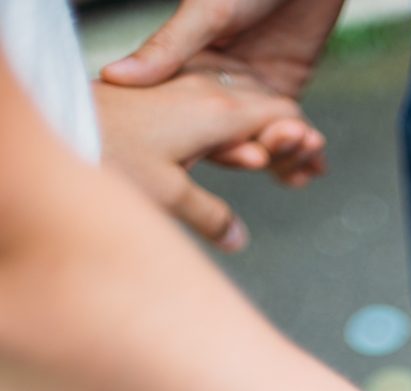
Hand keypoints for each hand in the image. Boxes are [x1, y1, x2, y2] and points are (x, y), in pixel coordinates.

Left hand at [94, 64, 319, 248]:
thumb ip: (210, 216)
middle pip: (265, 109)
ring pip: (238, 110)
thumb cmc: (107, 154)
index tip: (316, 170)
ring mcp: (182, 93)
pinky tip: (235, 155)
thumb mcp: (166, 195)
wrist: (58, 119)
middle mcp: (205, 94)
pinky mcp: (162, 101)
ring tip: (278, 167)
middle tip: (308, 172)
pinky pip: (211, 114)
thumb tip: (237, 240)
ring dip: (261, 138)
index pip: (281, 115)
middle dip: (289, 139)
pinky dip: (231, 135)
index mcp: (218, 113)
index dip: (304, 141)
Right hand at [102, 0, 342, 180]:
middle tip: (288, 138)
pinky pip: (290, 136)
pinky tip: (316, 167)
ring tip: (308, 142)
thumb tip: (114, 77)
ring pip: (265, 144)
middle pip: (235, 144)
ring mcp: (252, 96)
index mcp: (188, 71)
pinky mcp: (284, 95)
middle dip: (264, 149)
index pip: (195, 128)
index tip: (248, 156)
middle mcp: (217, 90)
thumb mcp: (209, 9)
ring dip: (289, 153)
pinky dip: (304, 156)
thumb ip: (168, 46)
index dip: (221, 148)